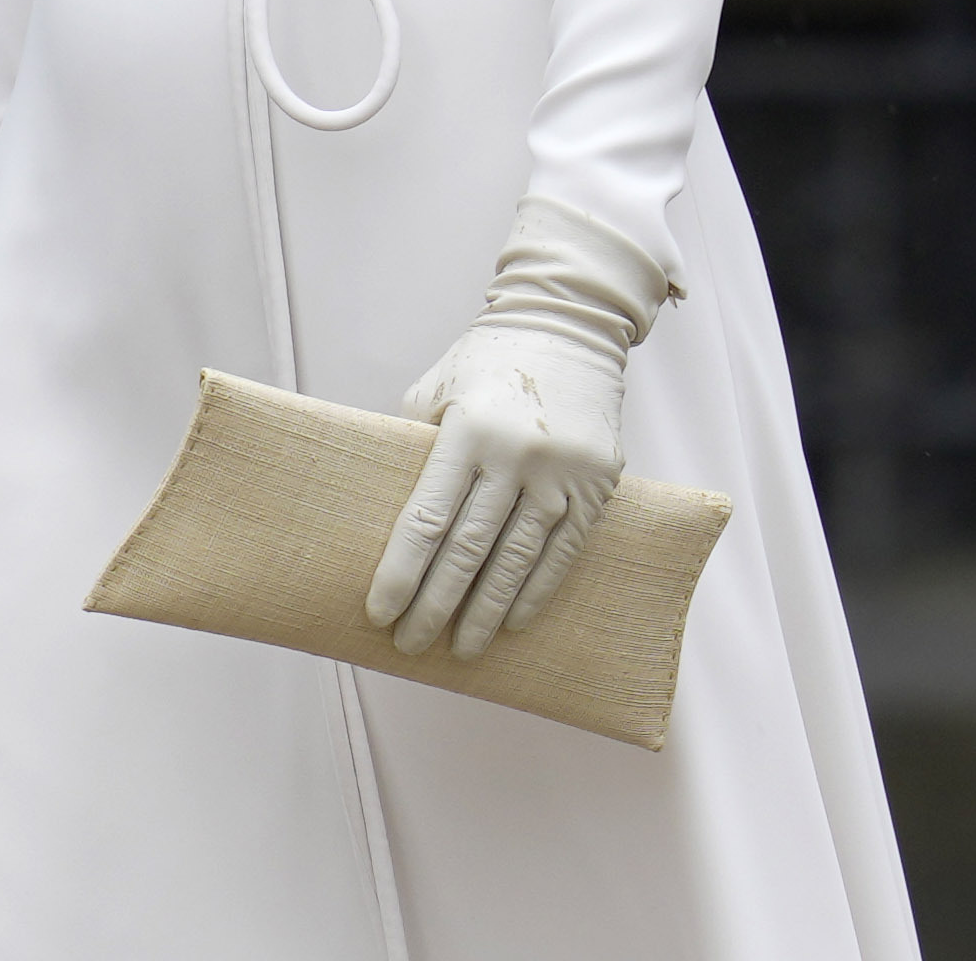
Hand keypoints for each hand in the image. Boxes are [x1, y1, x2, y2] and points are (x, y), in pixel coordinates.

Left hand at [366, 316, 624, 659]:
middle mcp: (514, 456)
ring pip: (515, 560)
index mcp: (467, 430)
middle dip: (435, 604)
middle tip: (411, 645)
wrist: (567, 328)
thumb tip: (384, 504)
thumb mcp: (437, 387)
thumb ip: (413, 441)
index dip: (402, 570)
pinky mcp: (595, 488)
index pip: (428, 517)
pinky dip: (534, 591)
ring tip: (461, 648)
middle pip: (468, 550)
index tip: (379, 611)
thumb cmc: (487, 360)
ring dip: (485, 612)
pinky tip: (513, 621)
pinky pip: (561, 553)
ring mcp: (560, 475)